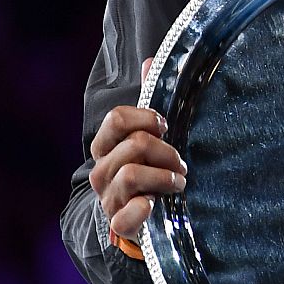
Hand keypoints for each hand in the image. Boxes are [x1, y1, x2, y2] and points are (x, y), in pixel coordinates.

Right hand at [88, 59, 185, 244]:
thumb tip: (152, 60)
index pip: (116, 118)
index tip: (166, 126)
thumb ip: (149, 101)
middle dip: (166, 151)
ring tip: (179, 182)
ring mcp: (108, 198)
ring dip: (164, 177)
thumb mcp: (150, 136)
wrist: (140, 218)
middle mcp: (102, 170)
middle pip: (134, 144)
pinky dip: (142, 209)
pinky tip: (155, 205)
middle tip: (180, 162)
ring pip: (132, 174)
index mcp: (107, 146)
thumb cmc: (149, 169)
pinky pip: (124, 216)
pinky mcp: (118, 223)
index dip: (146, 118)